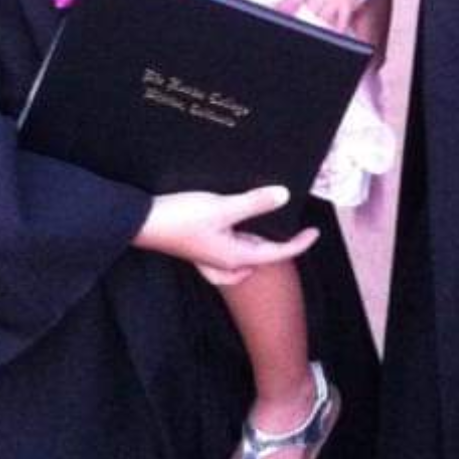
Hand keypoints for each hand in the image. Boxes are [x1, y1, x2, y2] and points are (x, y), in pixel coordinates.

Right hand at [133, 185, 317, 286]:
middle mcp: (224, 262)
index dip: (298, 244)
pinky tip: (235, 232)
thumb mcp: (222, 207)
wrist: (143, 223)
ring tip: (267, 224)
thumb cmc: (182, 218)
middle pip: (260, 256)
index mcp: (234, 257)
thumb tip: (284, 196)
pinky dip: (237, 244)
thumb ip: (254, 202)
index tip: (315, 232)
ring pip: (244, 256)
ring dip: (257, 244)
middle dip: (277, 244)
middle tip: (292, 225)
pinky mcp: (200, 248)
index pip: (275, 254)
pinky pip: (227, 253)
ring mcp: (210, 257)